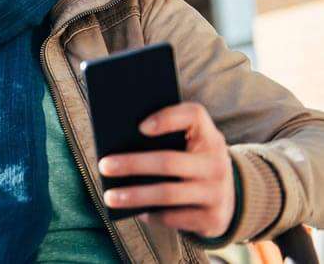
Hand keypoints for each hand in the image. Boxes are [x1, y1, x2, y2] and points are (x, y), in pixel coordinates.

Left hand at [97, 102, 234, 237]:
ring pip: (167, 193)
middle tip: (104, 166)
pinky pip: (173, 217)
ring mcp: (217, 192)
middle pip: (169, 161)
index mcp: (208, 135)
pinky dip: (150, 215)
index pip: (194, 115)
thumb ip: (163, 139)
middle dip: (132, 164)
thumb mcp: (188, 145)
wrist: (229, 199)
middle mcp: (217, 162)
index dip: (167, 118)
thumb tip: (117, 147)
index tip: (139, 127)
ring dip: (134, 195)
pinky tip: (133, 211)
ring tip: (110, 196)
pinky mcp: (213, 218)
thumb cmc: (192, 162)